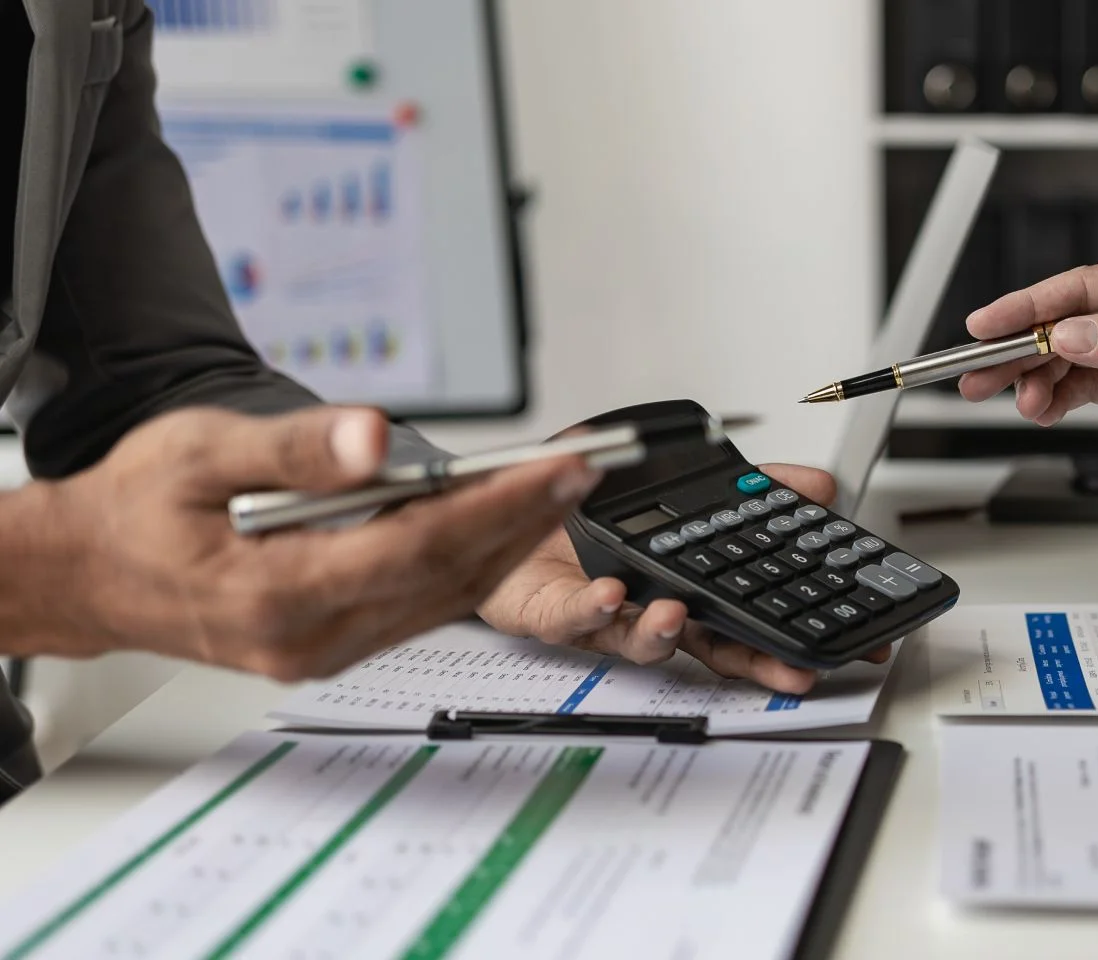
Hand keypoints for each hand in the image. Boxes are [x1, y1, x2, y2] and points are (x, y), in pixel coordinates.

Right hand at [22, 406, 599, 679]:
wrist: (88, 575)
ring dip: (511, 539)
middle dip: (528, 518)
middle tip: (591, 467)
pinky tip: (505, 519)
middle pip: (448, 574)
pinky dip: (470, 558)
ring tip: (565, 485)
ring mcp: (328, 648)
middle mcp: (312, 637)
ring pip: (445, 593)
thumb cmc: (134, 509)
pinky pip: (423, 601)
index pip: (419, 547)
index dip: (500, 506)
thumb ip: (293, 449)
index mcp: (277, 595)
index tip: (560, 467)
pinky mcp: (337, 641)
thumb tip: (375, 437)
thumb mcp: (198, 454)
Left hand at [477, 463, 891, 694]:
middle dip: (752, 661)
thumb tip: (821, 486)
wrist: (514, 505)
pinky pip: (570, 616)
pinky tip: (608, 594)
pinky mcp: (549, 612)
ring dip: (658, 633)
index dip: (788, 636)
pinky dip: (589, 608)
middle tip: (788, 667)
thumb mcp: (688, 484)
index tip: (830, 648)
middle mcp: (652, 608)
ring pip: (636, 639)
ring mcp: (603, 616)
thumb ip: (756, 486)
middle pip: (709, 646)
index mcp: (689, 586)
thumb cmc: (594, 508)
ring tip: (673, 616)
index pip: (749, 618)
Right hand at [958, 252, 1097, 464]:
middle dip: (1016, 348)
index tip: (984, 327)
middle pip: (1065, 323)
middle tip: (972, 374)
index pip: (1079, 290)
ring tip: (1006, 399)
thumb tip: (1074, 332)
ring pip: (1072, 358)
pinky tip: (1041, 407)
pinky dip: (1062, 398)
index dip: (1026, 308)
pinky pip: (1093, 387)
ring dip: (1036, 378)